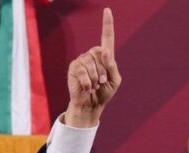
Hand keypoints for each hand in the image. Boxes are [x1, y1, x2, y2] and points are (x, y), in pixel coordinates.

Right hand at [65, 8, 121, 126]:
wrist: (91, 104)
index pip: (107, 38)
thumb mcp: (114, 81)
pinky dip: (88, 83)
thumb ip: (112, 66)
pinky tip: (87, 88)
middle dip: (103, 71)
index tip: (107, 10)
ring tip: (94, 86)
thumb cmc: (104, 93)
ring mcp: (82, 60)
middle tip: (101, 82)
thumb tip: (105, 51)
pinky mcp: (73, 67)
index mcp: (105, 57)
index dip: (107, 24)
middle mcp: (93, 55)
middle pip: (100, 53)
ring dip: (95, 79)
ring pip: (91, 63)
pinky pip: (82, 71)